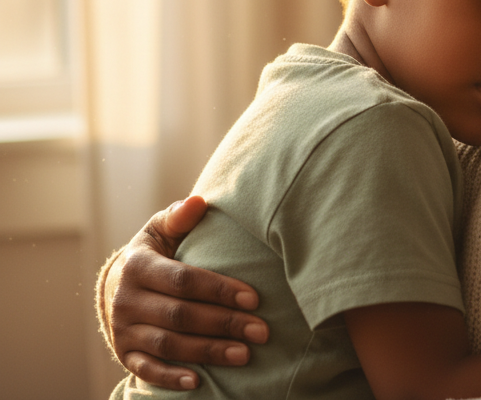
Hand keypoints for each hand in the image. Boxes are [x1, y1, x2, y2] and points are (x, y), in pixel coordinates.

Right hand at [105, 196, 268, 390]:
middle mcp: (127, 300)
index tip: (255, 298)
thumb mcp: (160, 229)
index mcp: (139, 266)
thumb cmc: (154, 252)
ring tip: (245, 355)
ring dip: (208, 353)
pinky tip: (199, 382)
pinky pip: (147, 370)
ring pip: (169, 345)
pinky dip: (171, 378)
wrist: (115, 285)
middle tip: (261, 331)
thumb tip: (199, 201)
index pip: (184, 280)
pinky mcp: (125, 355)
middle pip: (181, 316)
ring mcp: (124, 331)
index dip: (219, 289)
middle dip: (224, 324)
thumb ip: (179, 216)